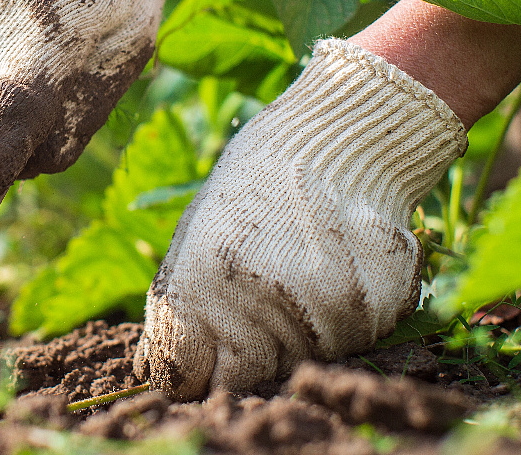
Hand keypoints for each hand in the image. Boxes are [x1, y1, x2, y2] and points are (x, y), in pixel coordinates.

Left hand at [134, 39, 466, 399]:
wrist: (340, 139)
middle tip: (255, 308)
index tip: (200, 356)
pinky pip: (346, 345)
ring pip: (297, 366)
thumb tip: (147, 370)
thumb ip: (174, 307)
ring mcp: (322, 313)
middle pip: (243, 381)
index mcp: (204, 283)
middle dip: (241, 360)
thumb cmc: (254, 186)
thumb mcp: (195, 235)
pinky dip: (336, 322)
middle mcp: (263, 305)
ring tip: (297, 276)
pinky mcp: (373, 311)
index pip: (185, 378)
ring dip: (293, 338)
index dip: (190, 370)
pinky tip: (332, 272)